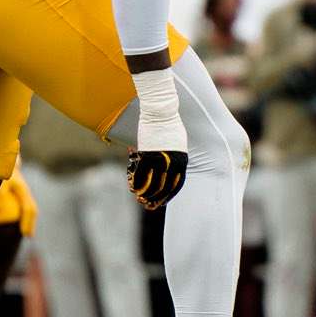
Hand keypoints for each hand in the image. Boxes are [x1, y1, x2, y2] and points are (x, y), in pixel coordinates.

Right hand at [128, 66, 187, 209]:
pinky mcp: (148, 154)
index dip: (169, 195)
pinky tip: (133, 187)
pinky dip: (137, 182)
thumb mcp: (178, 142)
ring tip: (140, 199)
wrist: (161, 111)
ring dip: (146, 194)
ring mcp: (161, 159)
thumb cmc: (169, 124)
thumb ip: (175, 155)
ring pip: (153, 183)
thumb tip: (172, 166)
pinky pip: (141, 173)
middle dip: (157, 198)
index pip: (178, 184)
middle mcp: (173, 162)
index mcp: (182, 160)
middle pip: (165, 187)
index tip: (163, 202)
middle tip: (149, 205)